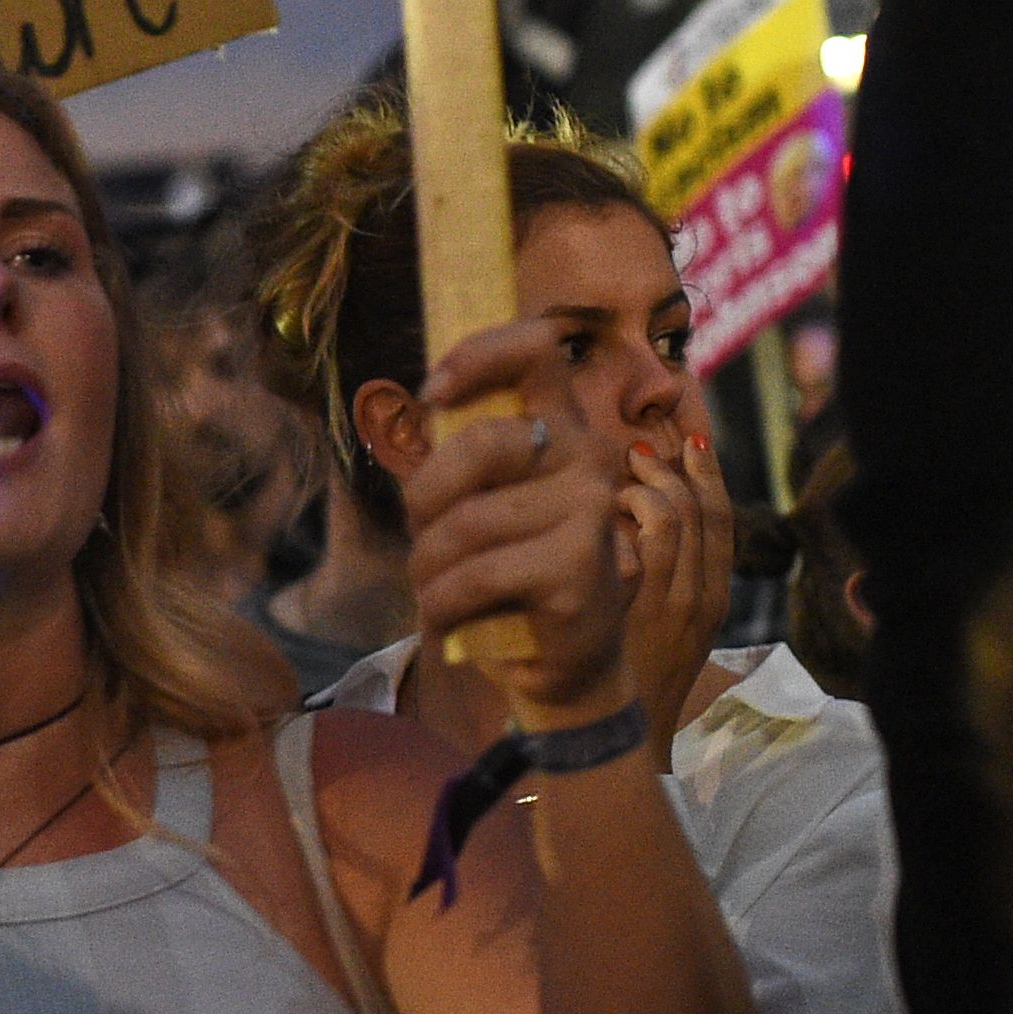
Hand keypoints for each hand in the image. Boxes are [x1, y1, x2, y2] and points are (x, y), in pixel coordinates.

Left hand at [400, 318, 654, 736]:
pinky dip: (442, 602)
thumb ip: (466, 453)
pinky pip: (476, 575)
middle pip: (481, 443)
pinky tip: (449, 616)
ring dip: (427, 565)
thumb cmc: (510, 572)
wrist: (563, 663)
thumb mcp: (484, 501)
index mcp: (565, 428)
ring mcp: (590, 512)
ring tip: (434, 588)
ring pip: (466, 522)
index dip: (479, 354)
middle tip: (422, 536)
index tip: (433, 393)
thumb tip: (428, 399)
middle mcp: (590, 458)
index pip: (537, 349)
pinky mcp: (578, 570)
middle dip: (425, 498)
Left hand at [612, 426, 733, 746]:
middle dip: (675, 469)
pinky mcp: (646, 608)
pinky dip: (629, 510)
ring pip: (678, 515)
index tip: (687, 445)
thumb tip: (639, 524)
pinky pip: (650, 540)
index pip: (723, 520)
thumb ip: (659, 581)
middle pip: (706, 509)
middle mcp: (705, 597)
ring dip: (647, 484)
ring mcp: (677, 603)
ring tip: (620, 476)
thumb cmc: (626, 678)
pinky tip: (603, 508)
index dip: (708, 476)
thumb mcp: (658, 628)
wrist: (614, 737)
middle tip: (639, 449)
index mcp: (714, 598)